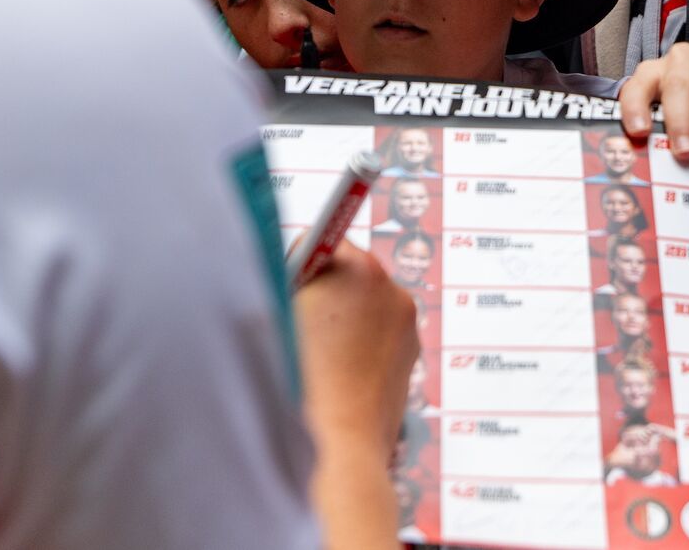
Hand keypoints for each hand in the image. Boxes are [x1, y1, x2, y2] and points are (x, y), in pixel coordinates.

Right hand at [296, 242, 418, 467]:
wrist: (339, 447)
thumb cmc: (301, 381)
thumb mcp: (277, 314)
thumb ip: (287, 276)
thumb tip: (294, 258)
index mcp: (358, 268)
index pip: (316, 242)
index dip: (295, 267)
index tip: (287, 288)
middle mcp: (391, 287)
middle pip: (344, 271)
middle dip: (322, 291)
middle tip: (299, 328)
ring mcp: (406, 322)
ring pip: (362, 303)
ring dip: (342, 317)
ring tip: (320, 359)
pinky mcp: (412, 351)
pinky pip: (378, 330)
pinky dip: (360, 341)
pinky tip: (340, 371)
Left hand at [618, 44, 688, 164]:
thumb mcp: (675, 119)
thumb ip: (660, 136)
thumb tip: (651, 168)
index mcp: (656, 73)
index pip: (637, 87)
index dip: (635, 108)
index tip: (640, 132)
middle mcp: (682, 60)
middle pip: (676, 85)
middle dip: (680, 122)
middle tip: (684, 152)